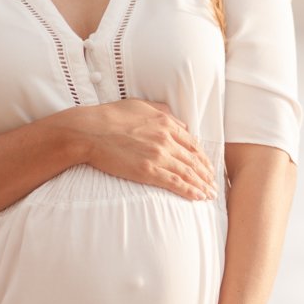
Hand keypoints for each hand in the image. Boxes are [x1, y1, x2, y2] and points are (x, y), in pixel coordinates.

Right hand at [64, 99, 216, 200]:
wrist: (89, 131)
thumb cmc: (110, 116)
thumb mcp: (140, 106)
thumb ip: (162, 112)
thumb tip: (180, 122)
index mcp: (166, 123)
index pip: (192, 143)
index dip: (203, 157)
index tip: (208, 167)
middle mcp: (166, 139)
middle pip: (194, 159)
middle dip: (207, 174)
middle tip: (214, 185)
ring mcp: (158, 155)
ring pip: (188, 172)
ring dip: (202, 185)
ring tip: (210, 195)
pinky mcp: (148, 171)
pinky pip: (175, 183)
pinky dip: (190, 191)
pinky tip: (198, 197)